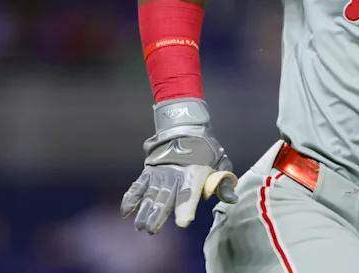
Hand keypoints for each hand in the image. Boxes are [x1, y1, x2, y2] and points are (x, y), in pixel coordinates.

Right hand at [121, 123, 238, 233]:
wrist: (186, 128)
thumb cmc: (206, 151)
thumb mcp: (220, 163)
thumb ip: (223, 183)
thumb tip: (232, 199)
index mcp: (194, 174)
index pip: (190, 194)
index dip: (186, 208)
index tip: (183, 222)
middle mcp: (175, 175)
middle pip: (165, 198)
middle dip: (158, 215)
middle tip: (152, 230)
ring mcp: (160, 174)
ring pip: (150, 194)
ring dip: (144, 211)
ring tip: (141, 226)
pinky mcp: (149, 172)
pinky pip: (138, 185)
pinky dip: (131, 197)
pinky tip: (126, 211)